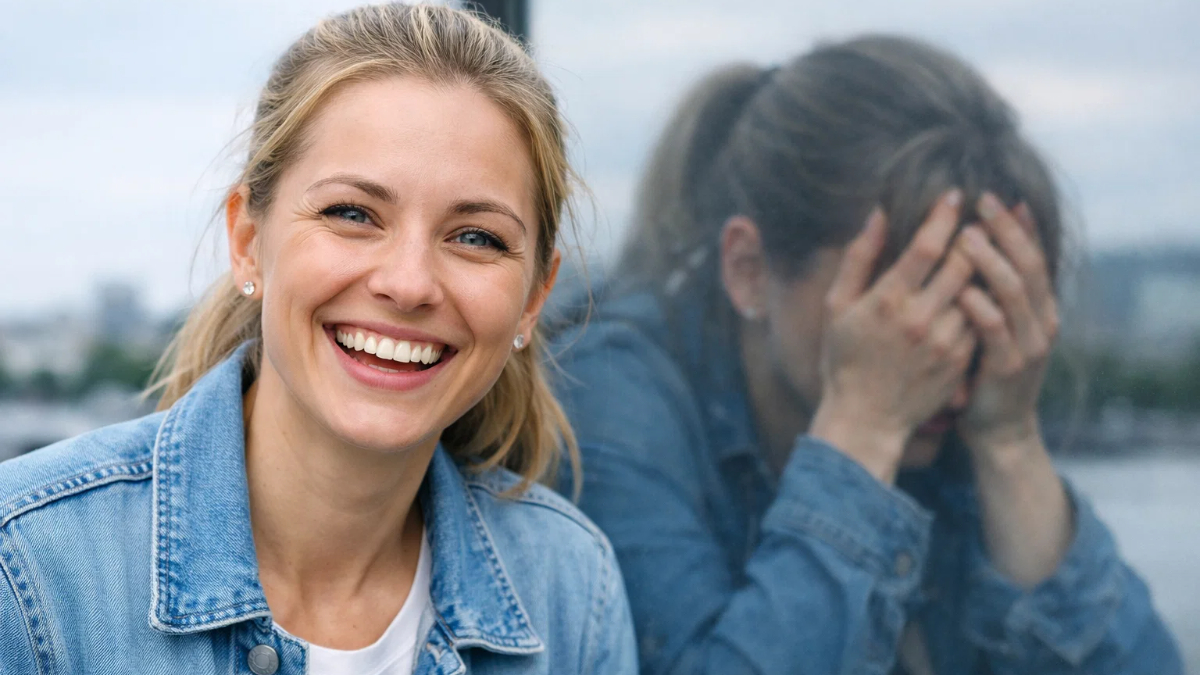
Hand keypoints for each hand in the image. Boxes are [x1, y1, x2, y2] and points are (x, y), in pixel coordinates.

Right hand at [810, 190, 977, 482]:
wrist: (866, 418)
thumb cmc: (844, 358)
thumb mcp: (837, 306)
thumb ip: (858, 258)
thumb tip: (879, 214)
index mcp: (887, 301)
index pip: (927, 246)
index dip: (944, 216)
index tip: (954, 195)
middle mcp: (921, 319)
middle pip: (963, 263)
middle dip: (975, 234)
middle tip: (981, 215)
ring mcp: (946, 342)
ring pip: (979, 290)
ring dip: (984, 266)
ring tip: (987, 247)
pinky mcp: (962, 361)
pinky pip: (981, 320)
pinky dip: (984, 301)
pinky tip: (982, 290)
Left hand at [955, 193, 1058, 453]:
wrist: (996, 429)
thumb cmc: (984, 371)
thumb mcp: (994, 327)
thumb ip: (991, 291)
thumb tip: (972, 246)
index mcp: (1038, 308)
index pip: (1034, 256)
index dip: (1021, 226)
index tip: (1003, 196)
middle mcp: (1041, 321)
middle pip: (1029, 265)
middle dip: (1007, 231)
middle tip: (983, 200)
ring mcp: (1028, 345)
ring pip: (1014, 292)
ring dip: (990, 260)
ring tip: (966, 234)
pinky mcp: (1008, 367)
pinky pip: (995, 330)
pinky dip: (980, 306)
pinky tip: (961, 289)